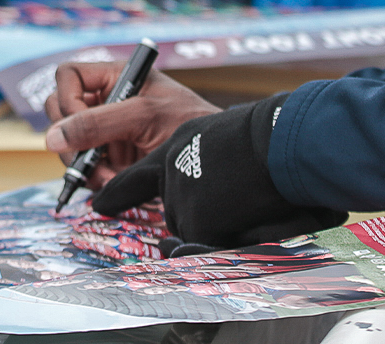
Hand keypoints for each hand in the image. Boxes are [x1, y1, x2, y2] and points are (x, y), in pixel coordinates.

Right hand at [43, 62, 218, 184]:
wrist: (217, 158)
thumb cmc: (188, 122)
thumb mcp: (143, 117)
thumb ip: (96, 124)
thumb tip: (51, 138)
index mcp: (114, 77)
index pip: (68, 77)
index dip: (67, 99)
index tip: (76, 126)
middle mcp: (105, 101)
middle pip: (60, 111)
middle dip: (69, 138)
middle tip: (85, 159)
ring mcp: (106, 130)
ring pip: (67, 144)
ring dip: (82, 164)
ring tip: (108, 176)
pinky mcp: (110, 158)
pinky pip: (84, 167)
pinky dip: (94, 178)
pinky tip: (113, 181)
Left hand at [91, 96, 345, 250]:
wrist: (284, 139)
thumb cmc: (271, 139)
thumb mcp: (226, 140)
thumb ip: (201, 167)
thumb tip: (185, 202)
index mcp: (179, 143)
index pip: (137, 175)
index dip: (118, 192)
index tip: (100, 204)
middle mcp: (172, 169)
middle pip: (178, 211)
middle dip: (204, 213)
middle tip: (238, 194)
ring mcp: (180, 195)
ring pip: (195, 230)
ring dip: (220, 224)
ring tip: (249, 197)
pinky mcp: (194, 219)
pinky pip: (210, 245)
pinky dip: (233, 237)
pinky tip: (250, 212)